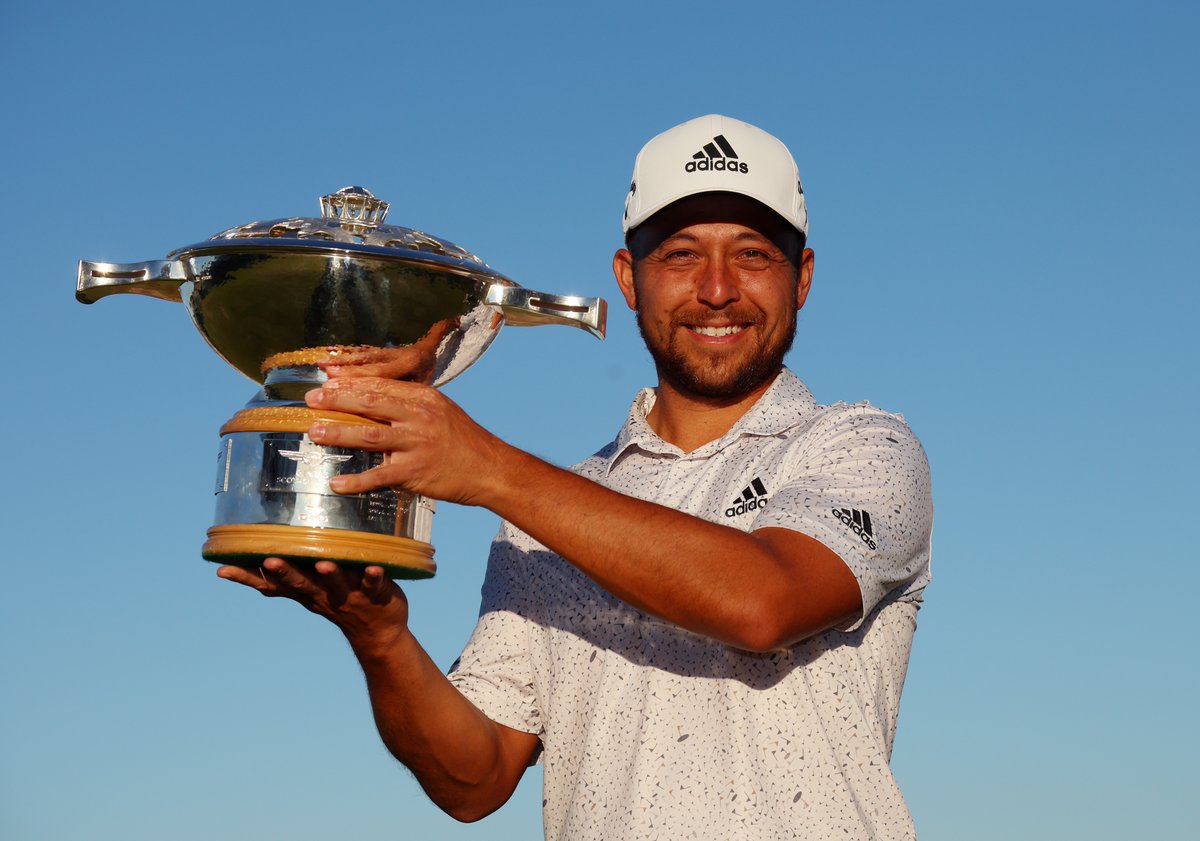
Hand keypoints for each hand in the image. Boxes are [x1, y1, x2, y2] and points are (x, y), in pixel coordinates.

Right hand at [217, 557, 409, 653]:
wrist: (379, 634)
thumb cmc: (339, 602)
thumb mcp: (309, 594)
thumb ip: (287, 580)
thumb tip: (257, 559)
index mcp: (305, 592)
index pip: (272, 585)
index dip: (248, 578)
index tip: (223, 569)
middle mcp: (323, 594)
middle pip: (301, 583)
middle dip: (285, 572)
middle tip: (269, 561)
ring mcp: (349, 595)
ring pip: (336, 583)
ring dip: (329, 574)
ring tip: (322, 564)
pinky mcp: (375, 593)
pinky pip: (374, 584)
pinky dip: (374, 576)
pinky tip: (374, 568)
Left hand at [303, 376, 511, 506]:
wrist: (491, 469)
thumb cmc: (464, 442)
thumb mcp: (442, 411)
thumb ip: (412, 404)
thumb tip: (377, 400)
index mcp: (424, 398)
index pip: (381, 386)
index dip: (350, 384)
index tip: (327, 383)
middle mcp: (420, 416)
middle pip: (370, 404)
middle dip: (336, 401)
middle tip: (311, 400)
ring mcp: (417, 444)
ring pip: (369, 436)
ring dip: (338, 434)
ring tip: (315, 433)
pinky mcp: (416, 472)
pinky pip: (379, 476)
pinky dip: (356, 481)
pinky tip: (337, 483)